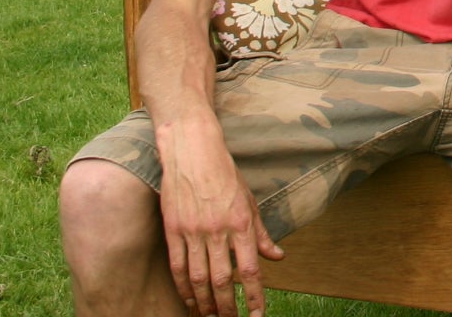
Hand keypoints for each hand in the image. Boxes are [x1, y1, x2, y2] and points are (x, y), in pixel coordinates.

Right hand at [157, 119, 283, 314]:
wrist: (194, 152)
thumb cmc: (226, 176)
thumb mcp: (250, 202)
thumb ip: (262, 234)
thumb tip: (278, 258)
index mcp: (241, 224)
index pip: (250, 269)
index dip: (254, 296)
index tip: (257, 316)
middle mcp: (218, 231)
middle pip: (222, 280)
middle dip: (227, 307)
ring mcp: (193, 231)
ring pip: (198, 278)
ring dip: (204, 302)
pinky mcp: (173, 229)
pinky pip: (178, 265)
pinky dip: (183, 286)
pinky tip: (188, 298)